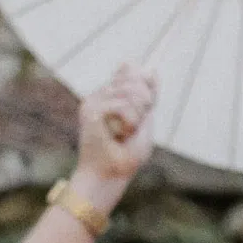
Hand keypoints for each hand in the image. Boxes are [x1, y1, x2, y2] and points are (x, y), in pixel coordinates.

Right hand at [74, 64, 156, 210]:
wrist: (112, 174)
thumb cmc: (128, 153)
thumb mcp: (144, 121)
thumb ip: (147, 97)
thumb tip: (152, 69)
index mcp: (111, 94)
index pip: (130, 70)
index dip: (145, 84)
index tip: (147, 102)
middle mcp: (100, 93)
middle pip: (134, 78)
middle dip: (146, 102)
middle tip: (136, 124)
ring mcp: (94, 100)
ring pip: (131, 92)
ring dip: (138, 116)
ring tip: (127, 131)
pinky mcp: (90, 110)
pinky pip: (122, 106)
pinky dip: (130, 122)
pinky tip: (120, 133)